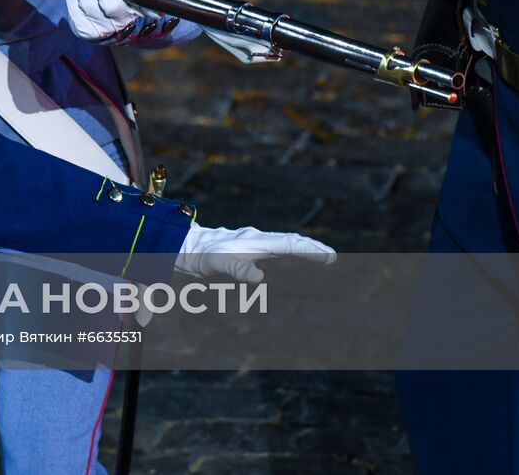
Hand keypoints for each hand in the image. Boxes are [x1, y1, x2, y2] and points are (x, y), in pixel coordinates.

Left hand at [175, 222, 336, 284]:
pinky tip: (292, 258)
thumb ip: (237, 269)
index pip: (288, 243)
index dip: (309, 249)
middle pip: (290, 240)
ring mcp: (252, 242)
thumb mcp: (217, 263)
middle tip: (331, 256)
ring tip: (321, 255)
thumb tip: (259, 279)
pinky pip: (274, 247)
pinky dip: (288, 250)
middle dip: (312, 247)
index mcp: (254, 241)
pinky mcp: (247, 248)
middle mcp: (256, 239)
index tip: (328, 255)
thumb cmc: (202, 255)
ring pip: (283, 242)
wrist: (186, 245)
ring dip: (302, 247)